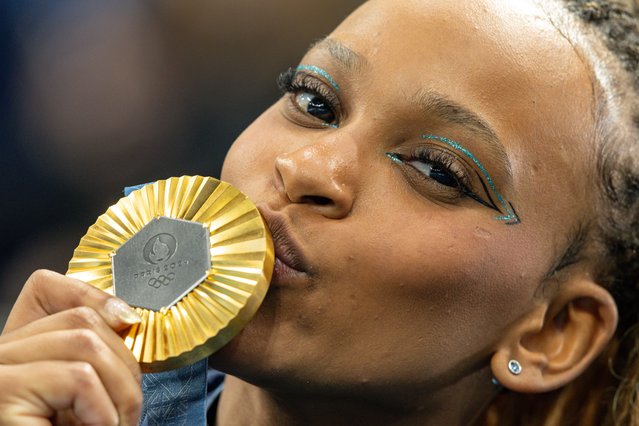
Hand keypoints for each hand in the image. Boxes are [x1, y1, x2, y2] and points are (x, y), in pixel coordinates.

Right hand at [0, 270, 142, 424]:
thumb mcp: (82, 398)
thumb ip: (93, 359)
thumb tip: (129, 318)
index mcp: (16, 349)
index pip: (50, 288)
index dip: (97, 296)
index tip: (129, 321)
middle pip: (82, 319)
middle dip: (125, 363)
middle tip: (127, 411)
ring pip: (86, 343)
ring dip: (120, 392)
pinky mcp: (1, 393)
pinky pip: (77, 378)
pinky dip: (102, 412)